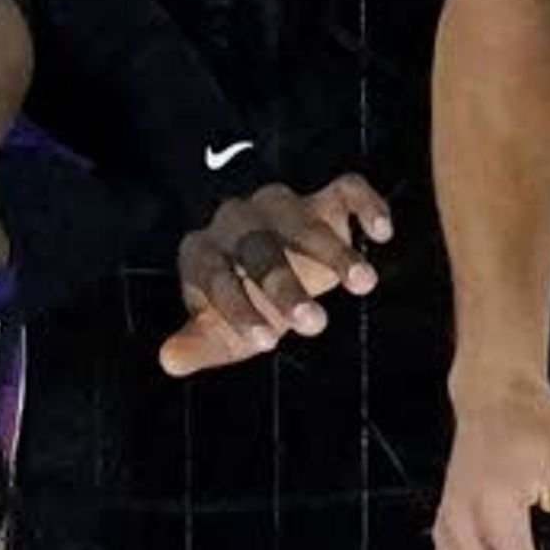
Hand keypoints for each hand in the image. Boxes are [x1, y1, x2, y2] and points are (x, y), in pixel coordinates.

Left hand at [158, 173, 397, 374]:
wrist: (266, 266)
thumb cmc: (239, 303)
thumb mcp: (220, 330)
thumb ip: (198, 343)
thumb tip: (168, 360)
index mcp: (204, 252)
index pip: (215, 275)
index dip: (239, 307)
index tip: (268, 341)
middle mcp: (238, 221)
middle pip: (259, 246)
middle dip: (286, 284)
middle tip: (316, 323)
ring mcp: (281, 206)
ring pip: (303, 220)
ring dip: (334, 250)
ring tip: (365, 283)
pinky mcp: (324, 198)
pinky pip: (346, 188)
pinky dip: (366, 204)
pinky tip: (381, 233)